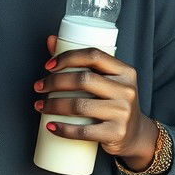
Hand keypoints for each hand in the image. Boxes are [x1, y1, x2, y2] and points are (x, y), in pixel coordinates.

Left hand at [34, 36, 157, 168]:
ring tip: (40, 105)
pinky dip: (63, 129)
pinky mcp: (116, 133)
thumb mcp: (106, 80)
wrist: (135, 134)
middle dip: (54, 82)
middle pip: (83, 80)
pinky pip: (83, 131)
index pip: (94, 55)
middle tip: (39, 87)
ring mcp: (123, 113)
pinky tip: (50, 126)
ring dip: (53, 105)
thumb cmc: (114, 102)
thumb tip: (51, 40)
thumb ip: (81, 61)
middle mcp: (127, 90)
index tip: (48, 66)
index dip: (68, 57)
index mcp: (126, 72)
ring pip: (79, 105)